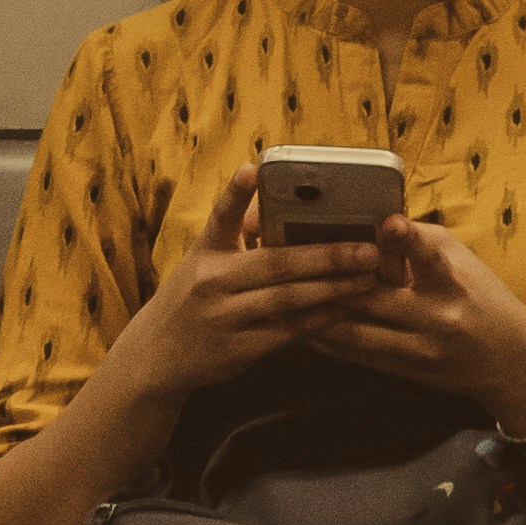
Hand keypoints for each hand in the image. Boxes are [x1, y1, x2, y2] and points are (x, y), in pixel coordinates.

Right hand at [115, 179, 385, 399]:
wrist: (157, 355)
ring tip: (368, 279)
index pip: (221, 217)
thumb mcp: (202, 262)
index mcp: (205, 252)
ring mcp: (225, 317)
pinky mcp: (238, 349)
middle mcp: (212, 282)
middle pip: (275, 263)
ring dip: (332, 289)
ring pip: (287, 299)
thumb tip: (270, 201)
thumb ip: (235, 235)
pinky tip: (346, 310)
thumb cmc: (192, 298)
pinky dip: (319, 320)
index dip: (236, 193)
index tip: (252, 169)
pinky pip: (287, 332)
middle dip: (326, 255)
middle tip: (368, 249)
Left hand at [307, 217, 525, 434]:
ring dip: (318, 311)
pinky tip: (300, 323)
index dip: (408, 239)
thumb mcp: (458, 259)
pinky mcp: (406, 370)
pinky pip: (356, 354)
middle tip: (292, 257)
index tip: (390, 221)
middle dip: (333, 278)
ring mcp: (419, 349)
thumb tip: (364, 222)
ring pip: (356, 330)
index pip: (431, 256)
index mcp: (453, 280)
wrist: (510, 359)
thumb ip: (415, 242)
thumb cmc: (479, 295)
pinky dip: (326, 337)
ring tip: (285, 293)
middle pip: (376, 296)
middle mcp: (438, 316)